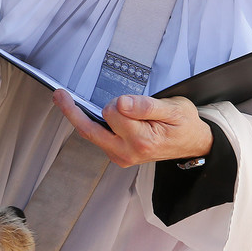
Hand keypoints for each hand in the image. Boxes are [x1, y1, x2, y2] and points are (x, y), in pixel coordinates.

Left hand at [53, 90, 212, 167]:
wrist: (193, 144)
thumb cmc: (184, 125)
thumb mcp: (173, 110)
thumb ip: (146, 106)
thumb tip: (122, 103)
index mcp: (142, 140)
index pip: (113, 114)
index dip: (118, 102)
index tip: (127, 99)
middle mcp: (127, 152)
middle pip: (90, 130)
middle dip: (72, 111)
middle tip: (59, 94)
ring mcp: (120, 156)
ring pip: (90, 134)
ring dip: (79, 116)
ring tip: (65, 99)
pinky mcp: (117, 155)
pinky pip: (97, 137)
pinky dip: (90, 123)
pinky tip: (86, 112)